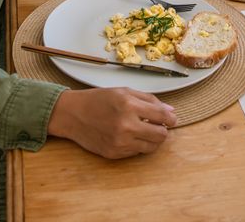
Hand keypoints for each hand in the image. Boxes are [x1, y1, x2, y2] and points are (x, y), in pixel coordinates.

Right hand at [47, 88, 176, 158]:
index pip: (162, 116)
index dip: (171, 118)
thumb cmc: (98, 99)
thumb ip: (149, 100)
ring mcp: (120, 142)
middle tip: (158, 125)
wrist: (72, 114)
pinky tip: (130, 135)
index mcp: (129, 105)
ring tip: (144, 130)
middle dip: (163, 130)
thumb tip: (170, 111)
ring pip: (151, 147)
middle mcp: (126, 125)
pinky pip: (137, 152)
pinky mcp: (114, 154)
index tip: (172, 119)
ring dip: (152, 139)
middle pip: (161, 135)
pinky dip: (138, 144)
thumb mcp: (123, 91)